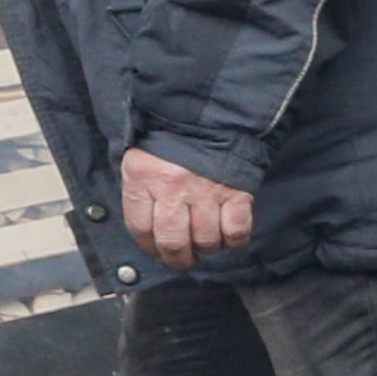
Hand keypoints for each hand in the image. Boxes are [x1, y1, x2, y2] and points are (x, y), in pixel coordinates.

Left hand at [116, 145, 254, 268]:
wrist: (210, 116)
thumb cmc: (171, 141)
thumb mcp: (141, 160)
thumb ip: (140, 192)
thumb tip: (147, 229)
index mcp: (144, 179)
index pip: (140, 229)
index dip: (149, 247)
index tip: (157, 252)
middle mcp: (173, 189)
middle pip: (173, 242)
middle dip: (178, 258)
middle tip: (184, 259)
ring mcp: (206, 192)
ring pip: (206, 240)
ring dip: (206, 248)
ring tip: (207, 243)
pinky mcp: (236, 192)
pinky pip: (236, 231)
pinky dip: (234, 241)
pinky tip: (229, 237)